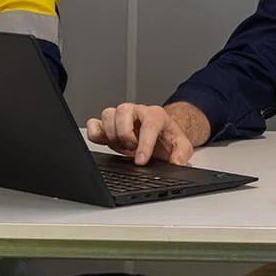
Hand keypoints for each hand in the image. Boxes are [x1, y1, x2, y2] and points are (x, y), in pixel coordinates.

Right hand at [86, 102, 201, 164]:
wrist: (159, 133)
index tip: (141, 161)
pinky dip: (95, 134)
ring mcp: (120, 116)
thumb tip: (178, 164)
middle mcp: (136, 111)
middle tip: (131, 149)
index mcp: (156, 114)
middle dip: (125, 135)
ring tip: (121, 146)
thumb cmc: (167, 137)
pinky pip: (93, 123)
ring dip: (112, 134)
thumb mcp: (181, 145)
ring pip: (107, 114)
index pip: (148, 125)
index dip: (144, 144)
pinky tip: (106, 142)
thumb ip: (182, 154)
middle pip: (123, 112)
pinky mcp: (107, 124)